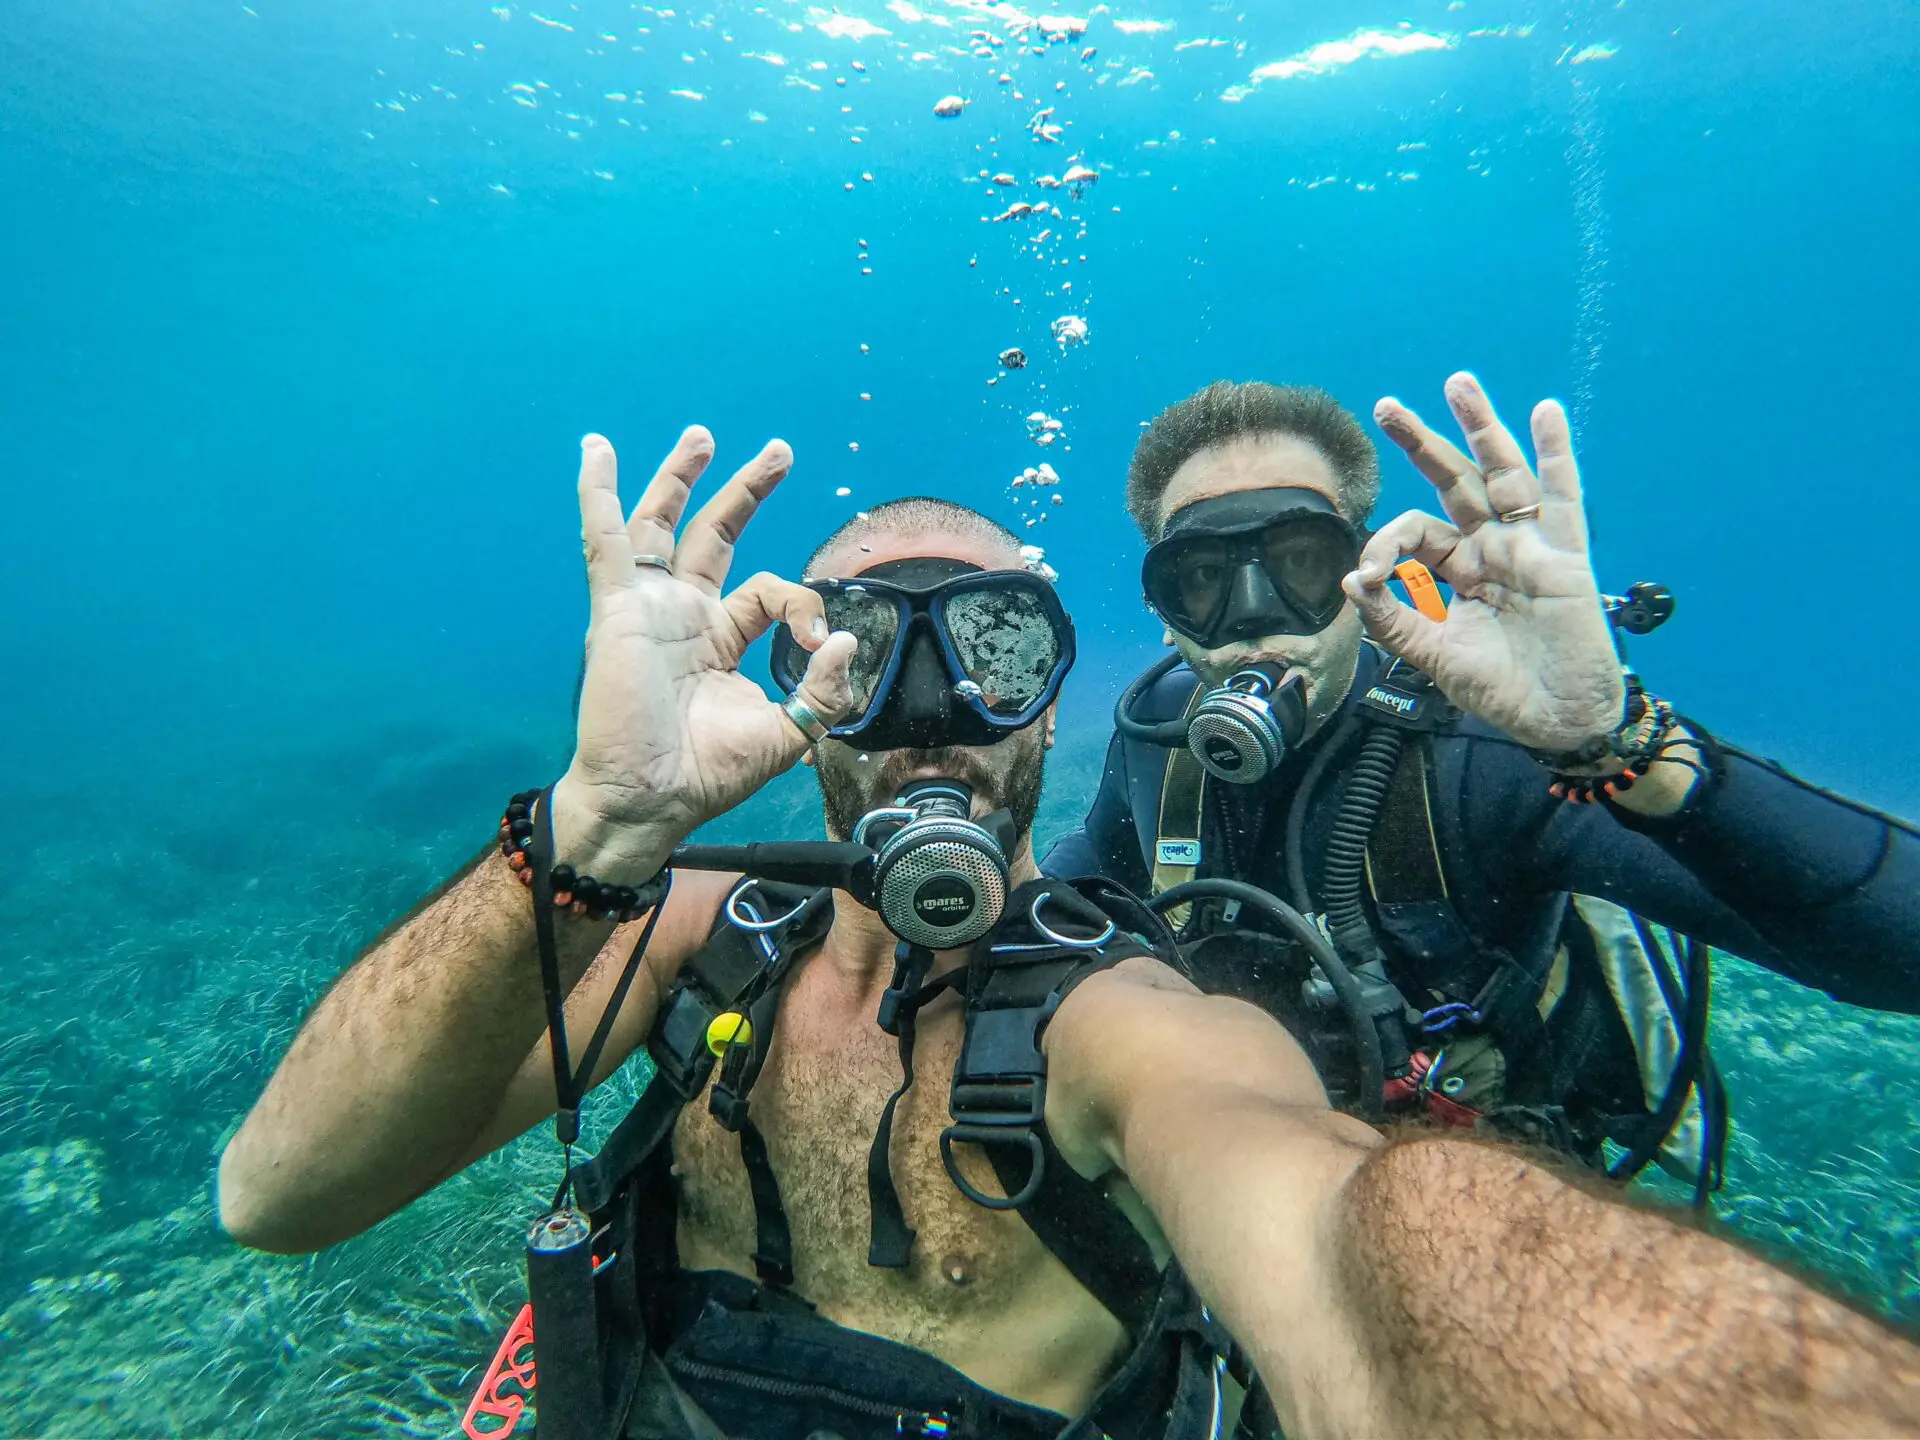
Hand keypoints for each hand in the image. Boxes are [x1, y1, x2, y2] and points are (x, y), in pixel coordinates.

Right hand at [549, 428, 855, 880]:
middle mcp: (684, 615)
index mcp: (721, 639)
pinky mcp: (619, 609)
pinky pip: (605, 540)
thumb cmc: (708, 775)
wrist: (650, 799)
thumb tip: (846, 639)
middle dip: (746, 490)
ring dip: (680, 477)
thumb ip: (824, 690)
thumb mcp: (788, 733)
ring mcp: (649, 608)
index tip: (819, 646)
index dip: (804, 606)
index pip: (771, 593)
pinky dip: (598, 493)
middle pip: (717, 534)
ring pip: (663, 525)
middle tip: (778, 451)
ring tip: (702, 435)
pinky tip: (595, 449)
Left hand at [1342, 373, 1623, 751]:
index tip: (1369, 576)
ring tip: (1457, 383)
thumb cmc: (1499, 689)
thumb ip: (1392, 620)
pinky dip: (1556, 454)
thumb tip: (1351, 579)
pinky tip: (1544, 412)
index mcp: (1457, 570)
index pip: (1415, 532)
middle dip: (1421, 443)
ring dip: (1480, 427)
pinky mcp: (1564, 554)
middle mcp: (1491, 547)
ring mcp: (1529, 545)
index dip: (1386, 544)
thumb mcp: (1433, 655)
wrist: (1555, 719)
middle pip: (1453, 481)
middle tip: (1385, 406)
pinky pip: (1562, 496)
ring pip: (1501, 474)